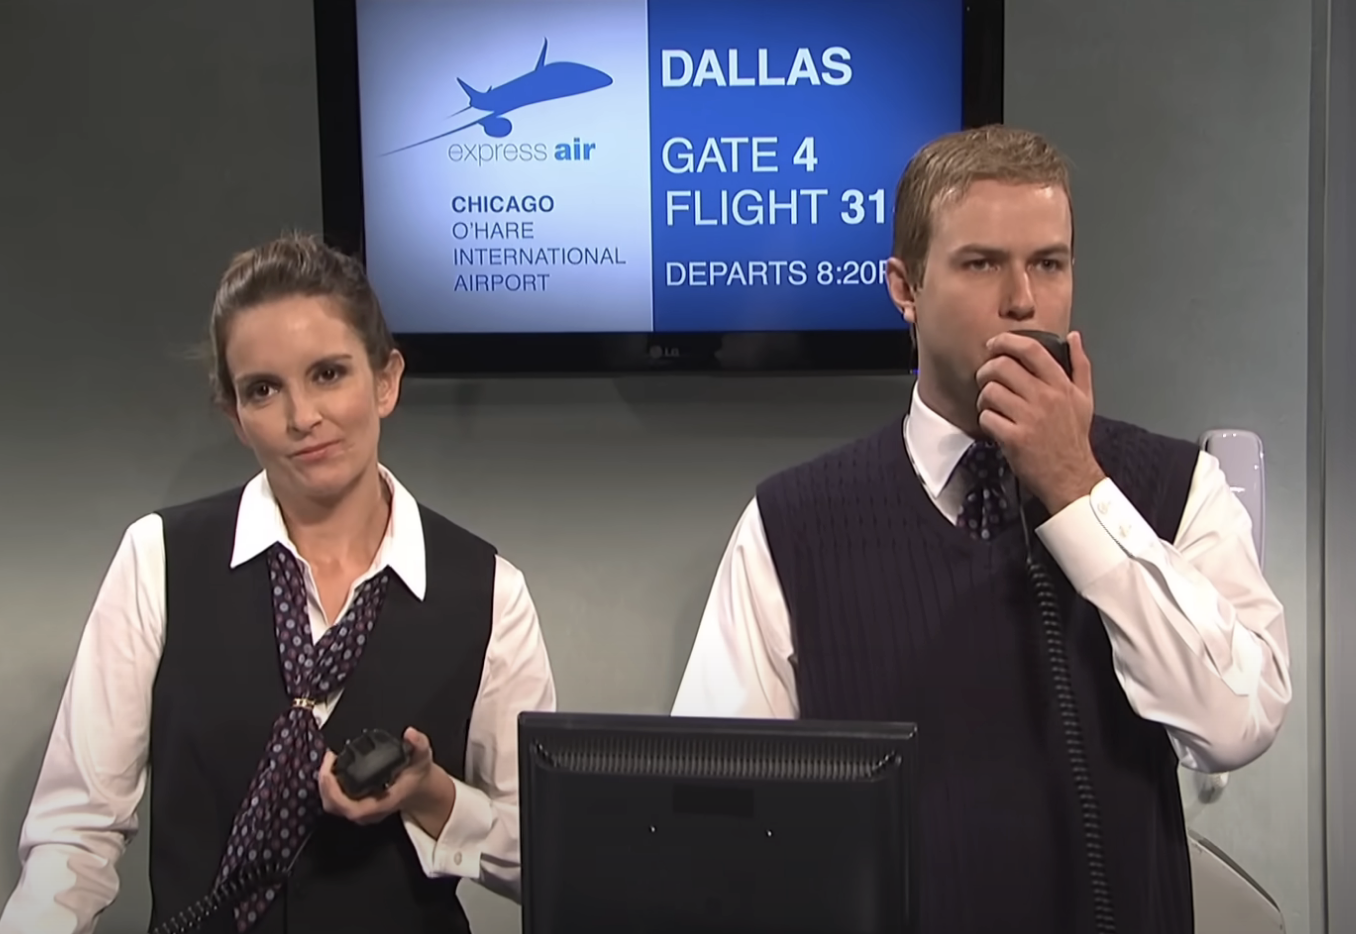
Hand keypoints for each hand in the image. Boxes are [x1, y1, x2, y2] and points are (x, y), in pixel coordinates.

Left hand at [318, 727, 456, 836]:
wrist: (420, 790)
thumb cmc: (417, 775)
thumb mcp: (423, 757)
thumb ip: (419, 744)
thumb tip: (410, 733)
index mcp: (384, 802)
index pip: (354, 809)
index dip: (336, 793)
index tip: (331, 770)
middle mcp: (370, 810)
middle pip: (335, 807)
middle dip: (325, 784)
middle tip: (328, 759)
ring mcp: (362, 810)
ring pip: (333, 805)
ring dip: (325, 784)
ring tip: (329, 761)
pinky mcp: (356, 804)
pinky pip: (335, 800)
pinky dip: (330, 785)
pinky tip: (332, 769)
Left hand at [975, 330, 1105, 513]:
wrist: (1072, 477)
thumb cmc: (1074, 438)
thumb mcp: (1084, 399)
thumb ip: (1080, 365)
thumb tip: (1074, 336)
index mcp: (1061, 385)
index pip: (1031, 350)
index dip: (1006, 341)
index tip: (994, 344)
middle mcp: (1045, 397)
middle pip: (1002, 366)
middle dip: (986, 370)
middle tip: (986, 379)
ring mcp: (1029, 418)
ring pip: (990, 391)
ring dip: (984, 397)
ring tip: (990, 405)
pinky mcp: (1015, 438)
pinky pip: (987, 417)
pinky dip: (985, 420)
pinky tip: (994, 425)